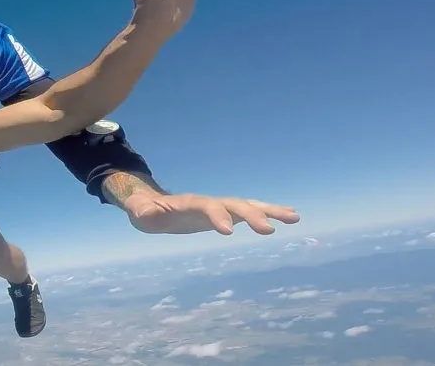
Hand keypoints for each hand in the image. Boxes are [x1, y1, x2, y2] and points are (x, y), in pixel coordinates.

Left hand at [123, 191, 299, 234]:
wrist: (152, 206)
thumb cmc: (145, 211)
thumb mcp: (140, 213)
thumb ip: (143, 211)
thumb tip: (144, 212)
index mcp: (190, 203)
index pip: (207, 206)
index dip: (217, 216)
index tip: (229, 232)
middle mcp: (209, 202)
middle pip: (234, 204)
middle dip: (251, 215)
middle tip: (270, 230)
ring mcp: (219, 207)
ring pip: (247, 205)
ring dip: (270, 210)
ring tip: (295, 217)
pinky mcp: (226, 214)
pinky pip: (250, 212)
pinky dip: (269, 212)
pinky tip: (289, 216)